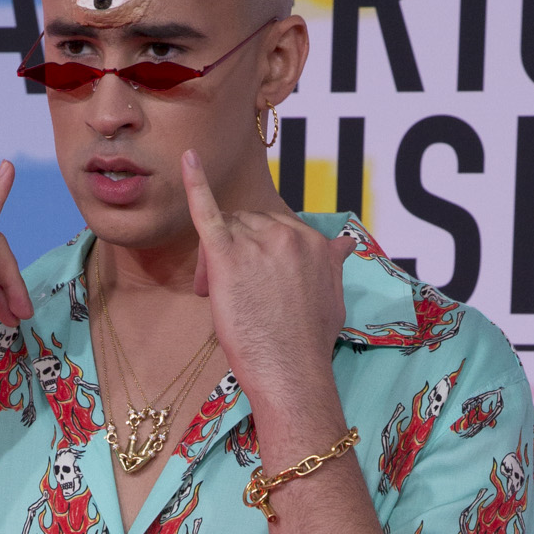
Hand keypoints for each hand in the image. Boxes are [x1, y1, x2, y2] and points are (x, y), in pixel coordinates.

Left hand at [180, 149, 347, 421]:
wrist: (293, 375)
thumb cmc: (308, 347)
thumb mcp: (333, 298)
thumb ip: (333, 265)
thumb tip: (345, 244)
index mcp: (315, 242)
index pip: (276, 230)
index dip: (259, 257)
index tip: (256, 288)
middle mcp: (290, 235)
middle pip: (249, 224)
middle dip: (236, 254)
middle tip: (229, 297)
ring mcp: (260, 243)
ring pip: (228, 228)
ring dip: (215, 257)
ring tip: (214, 295)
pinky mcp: (229, 256)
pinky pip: (208, 211)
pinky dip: (196, 183)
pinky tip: (188, 159)